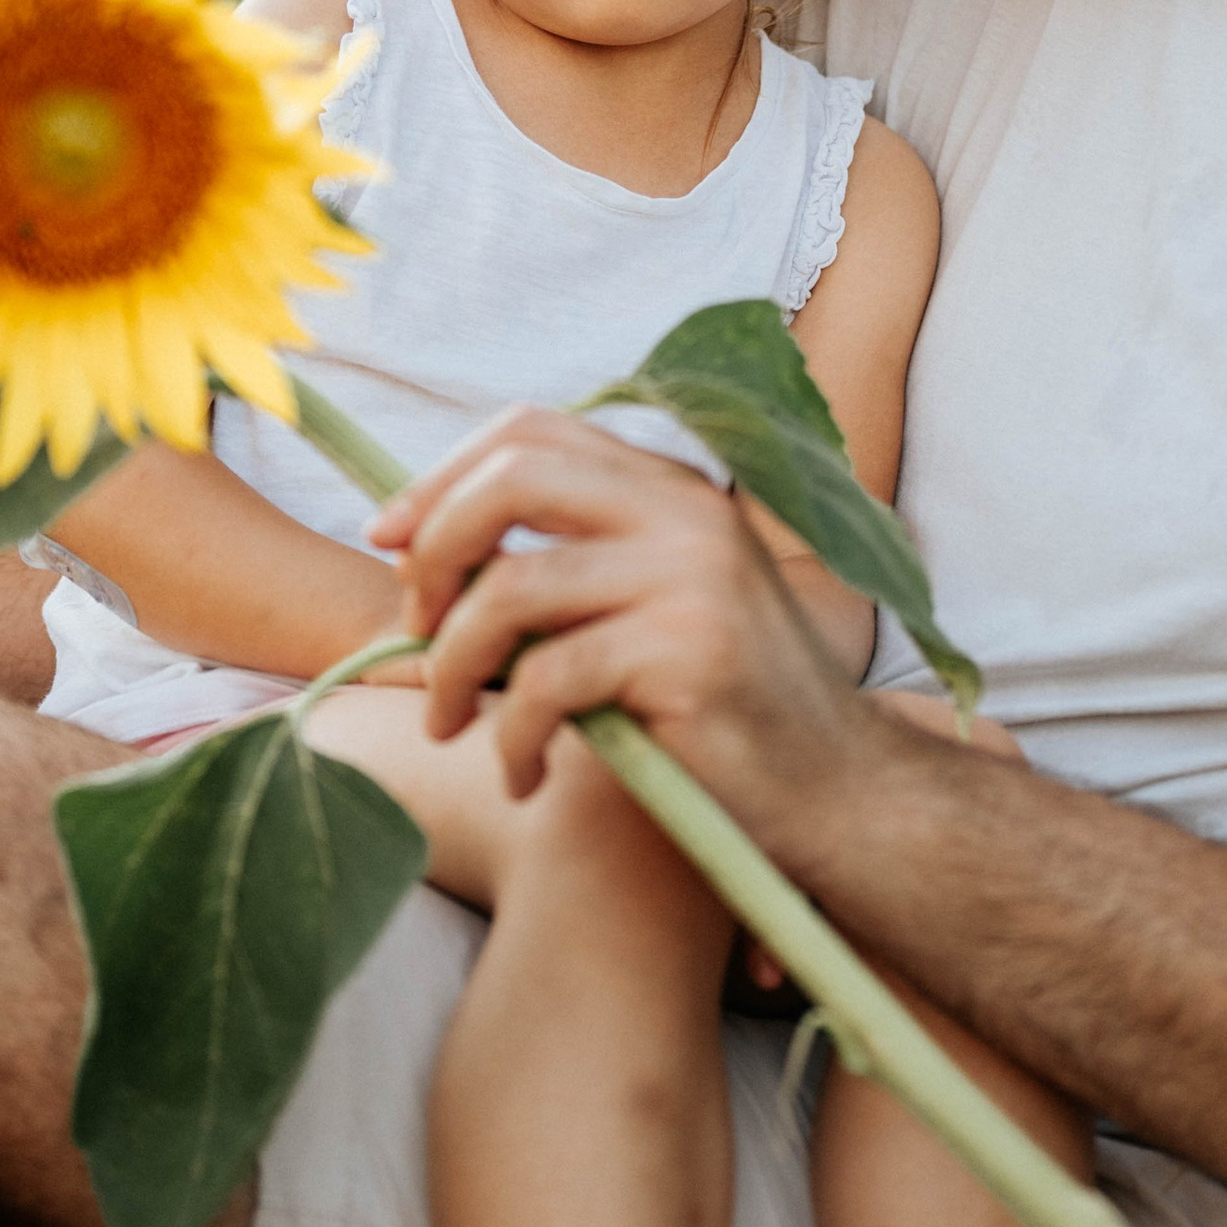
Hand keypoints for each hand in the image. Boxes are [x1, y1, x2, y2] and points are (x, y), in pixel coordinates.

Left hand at [368, 407, 856, 818]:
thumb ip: (566, 571)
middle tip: (414, 633)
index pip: (529, 432)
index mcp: (671, 491)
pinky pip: (547, 681)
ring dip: (453, 665)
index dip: (441, 477)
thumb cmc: (722, 714)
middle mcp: (685, 514)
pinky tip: (523, 776)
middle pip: (510, 481)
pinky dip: (510, 736)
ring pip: (509, 589)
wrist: (836, 794)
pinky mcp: (690, 654)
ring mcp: (692, 578)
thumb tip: (420, 556)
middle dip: (434, 551)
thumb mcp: (646, 613)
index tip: (389, 542)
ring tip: (451, 723)